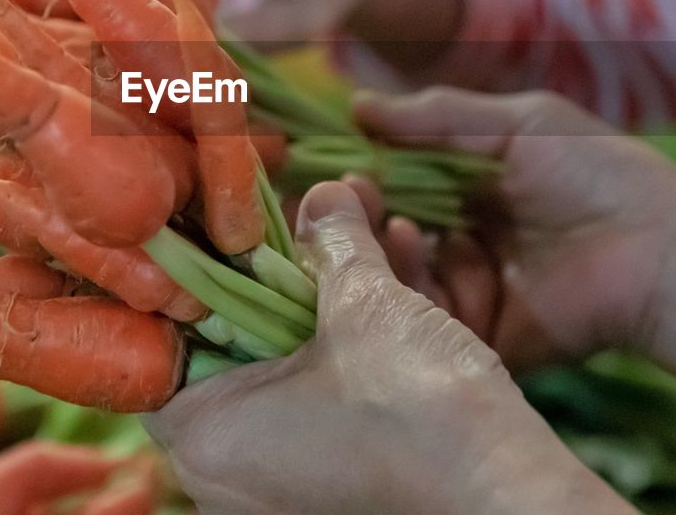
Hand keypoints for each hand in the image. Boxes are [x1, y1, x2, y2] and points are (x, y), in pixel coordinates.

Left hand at [146, 182, 630, 514]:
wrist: (510, 500)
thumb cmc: (421, 409)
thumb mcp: (366, 303)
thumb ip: (332, 241)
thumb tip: (324, 192)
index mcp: (205, 436)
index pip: (164, 338)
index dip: (196, 269)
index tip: (223, 222)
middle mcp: (224, 476)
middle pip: (230, 349)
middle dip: (272, 277)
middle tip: (299, 222)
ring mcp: (275, 490)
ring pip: (283, 373)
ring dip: (319, 306)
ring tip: (363, 238)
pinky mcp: (327, 491)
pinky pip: (318, 406)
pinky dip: (343, 354)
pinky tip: (391, 293)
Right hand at [354, 88, 675, 369]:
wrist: (659, 254)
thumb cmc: (599, 174)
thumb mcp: (520, 125)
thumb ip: (439, 117)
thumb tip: (356, 105)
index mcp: (468, 184)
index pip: (392, 175)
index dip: (355, 167)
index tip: (314, 158)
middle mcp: (457, 234)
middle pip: (382, 225)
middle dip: (353, 208)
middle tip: (334, 193)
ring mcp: (464, 286)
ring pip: (392, 269)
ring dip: (375, 242)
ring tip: (382, 218)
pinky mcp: (473, 333)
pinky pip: (420, 314)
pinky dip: (402, 284)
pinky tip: (403, 250)